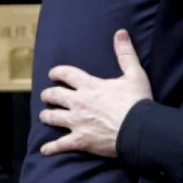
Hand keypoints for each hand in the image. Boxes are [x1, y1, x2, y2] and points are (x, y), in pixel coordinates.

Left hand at [37, 30, 151, 156]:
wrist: (138, 130)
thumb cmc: (137, 102)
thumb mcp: (134, 74)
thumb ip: (125, 53)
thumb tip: (120, 33)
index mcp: (90, 86)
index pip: (67, 74)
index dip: (57, 72)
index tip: (53, 73)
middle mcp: (78, 102)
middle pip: (55, 95)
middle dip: (48, 95)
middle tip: (47, 95)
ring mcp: (77, 122)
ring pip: (53, 117)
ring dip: (47, 116)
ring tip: (44, 116)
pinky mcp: (80, 140)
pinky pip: (60, 145)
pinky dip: (52, 147)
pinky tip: (45, 150)